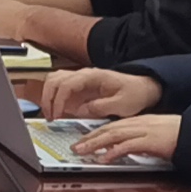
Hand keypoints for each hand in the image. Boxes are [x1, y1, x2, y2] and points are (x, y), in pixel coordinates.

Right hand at [37, 66, 157, 121]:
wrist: (142, 88)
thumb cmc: (134, 94)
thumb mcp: (122, 105)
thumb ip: (101, 107)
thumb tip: (80, 110)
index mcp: (93, 76)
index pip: (67, 84)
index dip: (59, 100)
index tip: (57, 116)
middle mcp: (83, 74)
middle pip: (54, 79)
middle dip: (48, 98)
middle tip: (50, 117)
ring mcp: (80, 79)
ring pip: (53, 80)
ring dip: (48, 96)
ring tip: (51, 114)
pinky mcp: (80, 86)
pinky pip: (60, 87)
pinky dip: (54, 98)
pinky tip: (58, 112)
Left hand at [85, 115, 181, 166]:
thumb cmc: (177, 135)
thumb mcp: (153, 136)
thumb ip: (137, 141)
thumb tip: (121, 150)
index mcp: (138, 122)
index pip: (112, 126)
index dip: (95, 133)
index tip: (83, 140)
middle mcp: (138, 124)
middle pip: (108, 129)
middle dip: (89, 138)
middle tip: (75, 146)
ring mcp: (144, 131)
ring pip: (113, 135)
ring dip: (96, 144)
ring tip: (83, 151)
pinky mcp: (150, 141)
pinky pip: (128, 146)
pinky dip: (114, 152)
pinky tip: (105, 158)